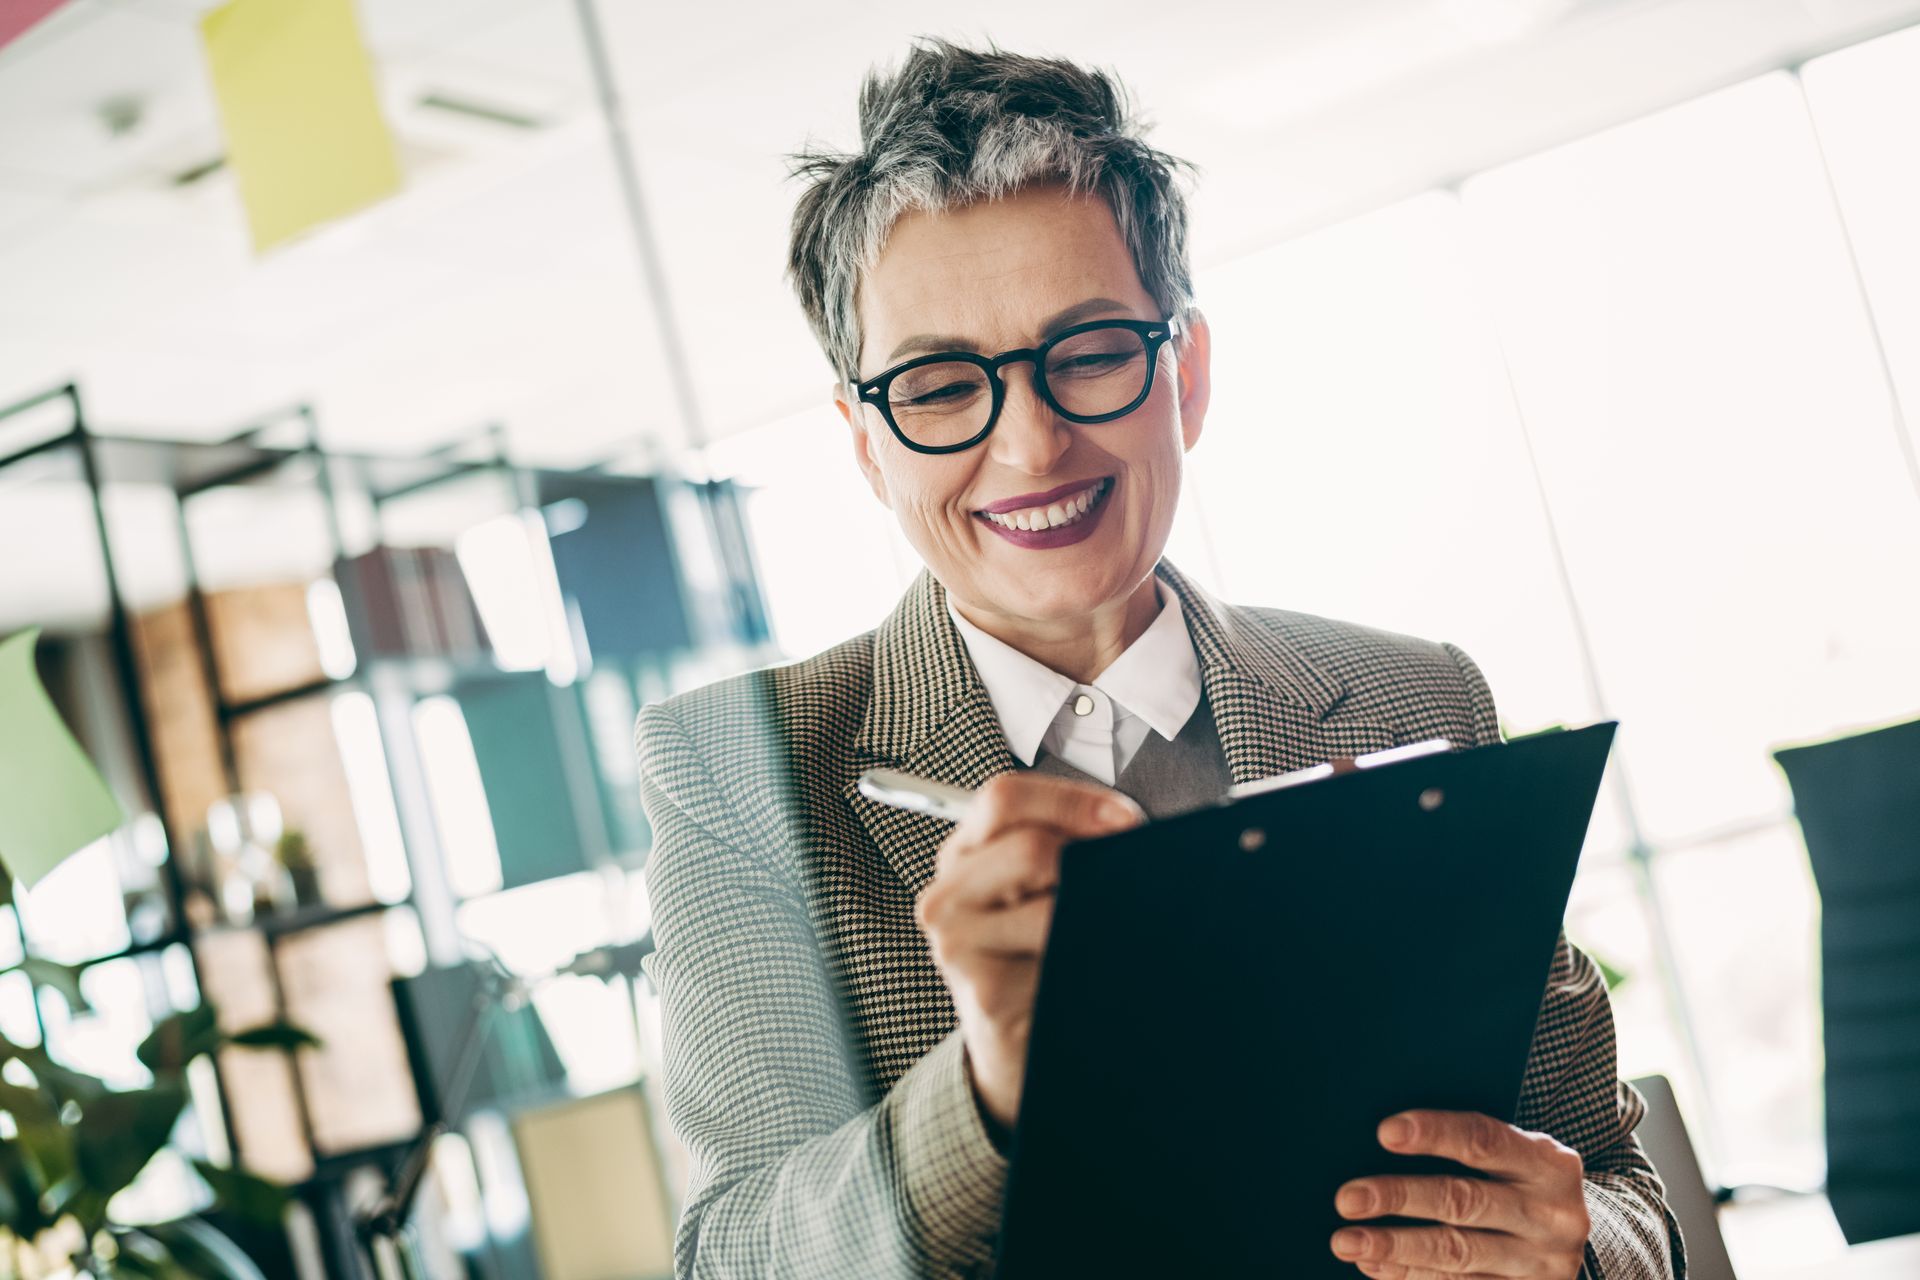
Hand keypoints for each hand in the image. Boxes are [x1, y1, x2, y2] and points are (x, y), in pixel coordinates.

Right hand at [913, 772, 1145, 1131]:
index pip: (1003, 798)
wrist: (1015, 1043)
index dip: (1069, 800)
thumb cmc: (1037, 955)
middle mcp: (948, 892)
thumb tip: (1129, 833)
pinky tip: (1096, 963)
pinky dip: (1090, 953)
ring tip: (1111, 926)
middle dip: (1094, 858)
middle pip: (1030, 847)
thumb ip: (1066, 848)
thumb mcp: (1040, 890)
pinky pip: (1055, 953)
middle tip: (1133, 875)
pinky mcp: (982, 987)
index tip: (1124, 820)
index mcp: (964, 853)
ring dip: (1097, 910)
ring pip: (1049, 903)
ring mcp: (956, 941)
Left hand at [1329, 1110, 1589, 1278]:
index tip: (1385, 1132)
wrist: (1569, 1240)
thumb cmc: (1521, 1182)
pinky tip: (1375, 1266)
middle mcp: (1550, 1215)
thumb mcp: (1517, 1156)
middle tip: (1347, 1198)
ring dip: (1395, 1247)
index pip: (1485, 1140)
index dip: (1436, 1134)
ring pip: (1457, 1253)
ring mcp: (1540, 1263)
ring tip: (1347, 1241)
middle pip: (1465, 1201)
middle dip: (1401, 1197)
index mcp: (1549, 1164)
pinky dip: (1411, 1275)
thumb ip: (1469, 1147)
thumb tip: (1383, 1138)